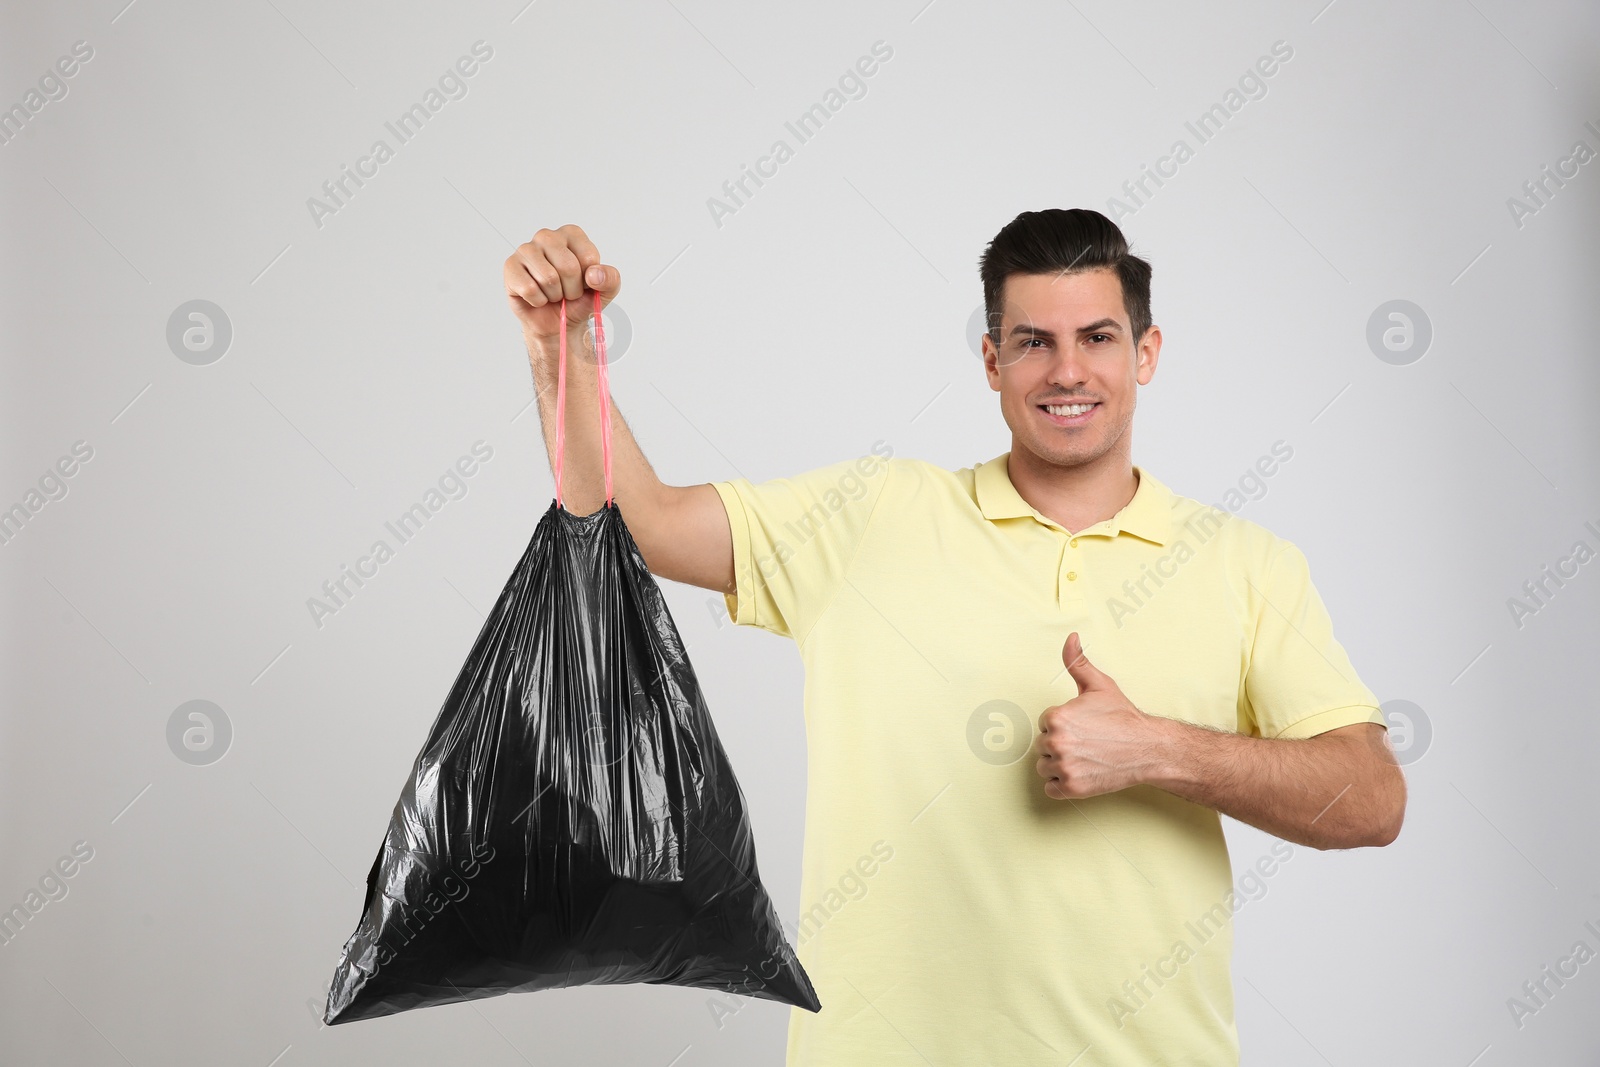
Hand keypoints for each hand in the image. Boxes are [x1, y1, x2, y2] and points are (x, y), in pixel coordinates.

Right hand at [503, 225, 622, 345]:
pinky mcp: (510, 266)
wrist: (558, 322)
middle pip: (568, 267)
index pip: (588, 258)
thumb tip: (594, 275)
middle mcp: (547, 236)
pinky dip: (538, 301)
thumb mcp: (606, 290)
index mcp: (572, 234)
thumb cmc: (580, 300)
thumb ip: (610, 279)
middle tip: (567, 292)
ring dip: (555, 296)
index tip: (584, 283)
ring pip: (549, 279)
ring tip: (553, 294)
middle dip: (572, 290)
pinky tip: (537, 297)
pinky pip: (529, 289)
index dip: (589, 280)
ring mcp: (526, 249)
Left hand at [1035, 632, 1169, 799]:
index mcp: (1057, 717)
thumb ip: (1078, 661)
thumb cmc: (1123, 717)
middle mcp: (1057, 742)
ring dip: (1059, 764)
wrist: (1148, 748)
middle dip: (1060, 744)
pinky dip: (1062, 784)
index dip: (1064, 724)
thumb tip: (1071, 637)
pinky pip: (1050, 788)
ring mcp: (1064, 767)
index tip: (1083, 727)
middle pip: (1042, 745)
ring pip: (1044, 766)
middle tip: (1087, 742)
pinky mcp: (1071, 788)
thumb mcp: (1100, 685)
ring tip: (1084, 757)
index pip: (1045, 723)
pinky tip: (1081, 772)